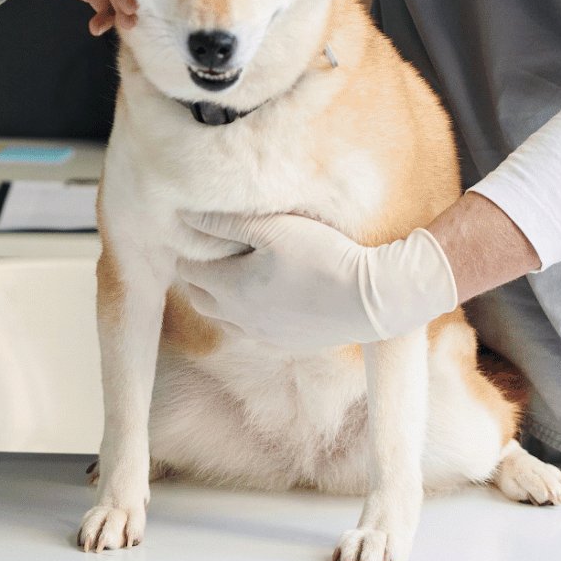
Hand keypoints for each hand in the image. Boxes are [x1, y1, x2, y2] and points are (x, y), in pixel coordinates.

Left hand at [175, 212, 457, 349]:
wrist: (373, 299)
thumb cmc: (322, 256)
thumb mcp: (273, 228)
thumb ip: (227, 222)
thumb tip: (187, 216)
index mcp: (230, 289)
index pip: (189, 271)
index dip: (188, 250)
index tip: (193, 233)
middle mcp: (240, 319)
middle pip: (201, 298)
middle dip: (198, 275)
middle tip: (207, 251)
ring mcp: (264, 336)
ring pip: (225, 318)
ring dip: (221, 297)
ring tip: (233, 272)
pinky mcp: (288, 344)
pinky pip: (252, 330)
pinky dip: (246, 313)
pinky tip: (264, 295)